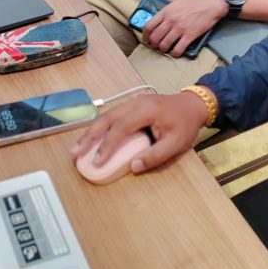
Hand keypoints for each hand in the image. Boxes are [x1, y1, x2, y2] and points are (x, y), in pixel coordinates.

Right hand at [70, 93, 207, 174]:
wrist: (192, 105)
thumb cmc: (185, 124)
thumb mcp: (176, 144)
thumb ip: (155, 156)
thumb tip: (133, 167)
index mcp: (146, 110)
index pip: (120, 128)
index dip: (106, 145)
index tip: (96, 162)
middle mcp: (135, 103)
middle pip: (106, 118)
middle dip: (89, 136)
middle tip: (75, 154)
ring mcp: (131, 102)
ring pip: (105, 116)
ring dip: (90, 132)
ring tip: (77, 148)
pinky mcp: (130, 105)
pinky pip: (111, 116)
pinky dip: (99, 127)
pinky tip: (91, 138)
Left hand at [142, 0, 225, 56]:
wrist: (212, 2)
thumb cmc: (196, 1)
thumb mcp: (177, 3)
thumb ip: (168, 12)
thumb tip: (161, 21)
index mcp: (166, 11)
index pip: (149, 25)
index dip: (145, 35)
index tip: (146, 39)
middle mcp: (171, 20)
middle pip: (155, 37)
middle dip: (154, 44)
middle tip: (156, 46)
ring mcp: (179, 29)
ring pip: (164, 45)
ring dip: (164, 49)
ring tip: (166, 49)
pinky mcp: (189, 36)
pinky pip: (178, 49)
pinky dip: (175, 53)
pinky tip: (176, 52)